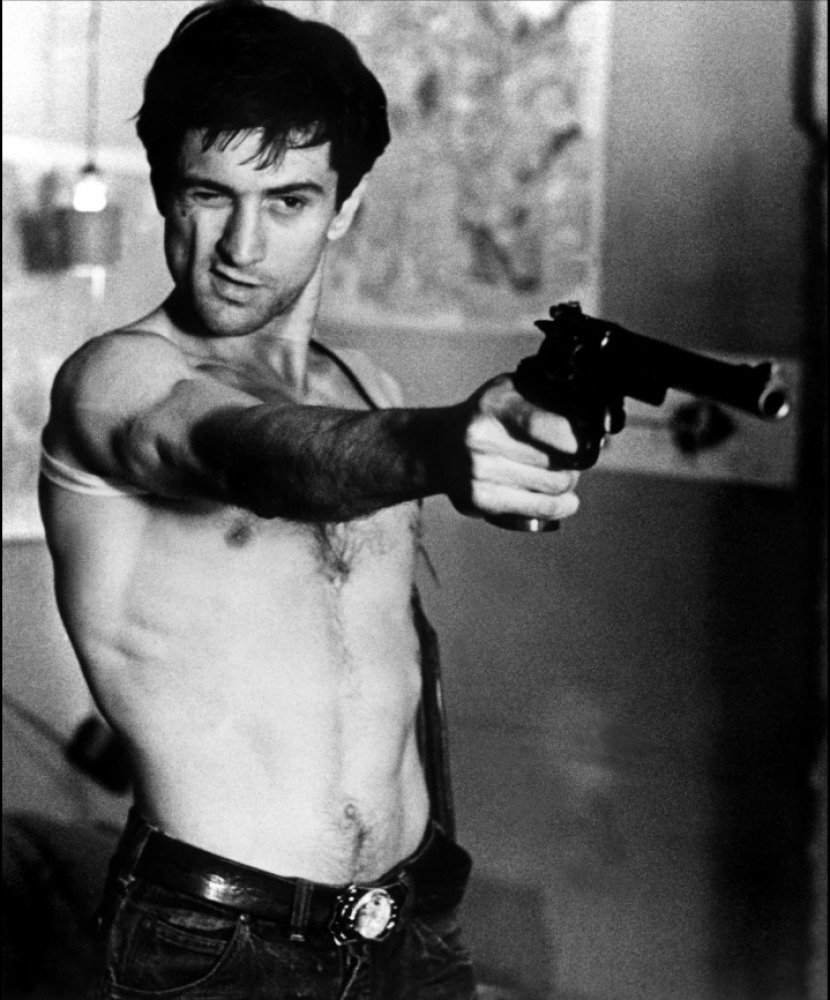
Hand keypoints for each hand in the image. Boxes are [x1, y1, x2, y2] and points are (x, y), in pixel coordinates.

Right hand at [446, 375, 580, 522]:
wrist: (439, 446)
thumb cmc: (489, 417)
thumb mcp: (514, 392)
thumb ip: (553, 400)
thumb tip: (601, 427)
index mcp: (496, 404)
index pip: (551, 426)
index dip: (581, 437)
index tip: (591, 439)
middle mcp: (483, 437)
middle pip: (561, 459)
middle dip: (577, 460)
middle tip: (572, 456)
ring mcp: (479, 471)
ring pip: (556, 484)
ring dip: (567, 481)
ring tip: (558, 472)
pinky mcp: (479, 500)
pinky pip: (540, 508)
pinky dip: (561, 505)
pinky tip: (566, 500)